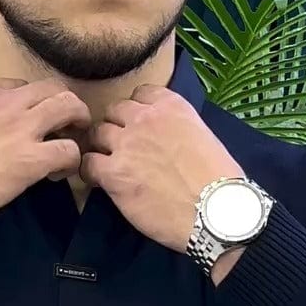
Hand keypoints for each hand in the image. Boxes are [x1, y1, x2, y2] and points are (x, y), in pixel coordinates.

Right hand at [0, 79, 90, 228]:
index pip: (21, 88)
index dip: (32, 106)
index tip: (31, 125)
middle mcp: (7, 102)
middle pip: (52, 88)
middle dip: (66, 105)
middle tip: (68, 126)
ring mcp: (21, 129)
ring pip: (68, 108)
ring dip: (77, 123)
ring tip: (74, 143)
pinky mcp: (31, 159)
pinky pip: (68, 150)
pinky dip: (71, 160)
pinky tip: (59, 173)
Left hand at [81, 86, 244, 255]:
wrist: (213, 211)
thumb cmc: (217, 182)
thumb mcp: (202, 136)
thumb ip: (178, 128)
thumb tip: (166, 140)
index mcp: (171, 105)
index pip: (140, 94)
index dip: (135, 113)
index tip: (139, 129)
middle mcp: (145, 118)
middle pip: (114, 112)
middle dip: (116, 128)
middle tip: (122, 150)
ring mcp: (126, 144)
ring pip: (97, 133)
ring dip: (101, 148)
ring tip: (108, 166)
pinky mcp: (114, 173)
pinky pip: (88, 163)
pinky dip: (89, 172)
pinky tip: (98, 183)